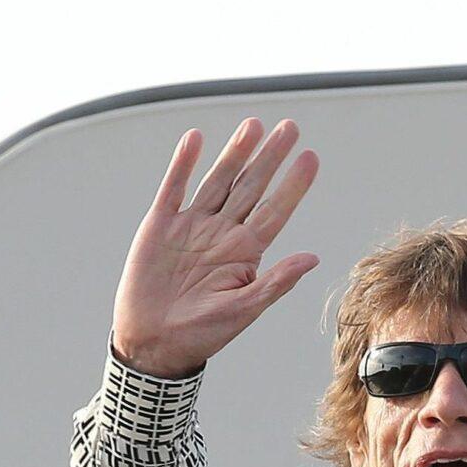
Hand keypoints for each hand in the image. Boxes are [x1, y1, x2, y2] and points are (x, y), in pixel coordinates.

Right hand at [112, 119, 320, 378]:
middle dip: (270, 158)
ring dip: (235, 153)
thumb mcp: (244, 309)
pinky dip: (184, 163)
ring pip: (218, 181)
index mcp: (246, 253)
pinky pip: (174, 187)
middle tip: (291, 128)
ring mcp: (192, 225)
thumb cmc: (203, 332)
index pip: (276, 211)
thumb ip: (276, 281)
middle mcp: (223, 233)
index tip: (312, 158)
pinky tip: (196, 139)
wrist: (155, 341)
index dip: (293, 185)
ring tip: (254, 125)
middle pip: (251, 187)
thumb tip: (312, 258)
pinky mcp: (161, 224)